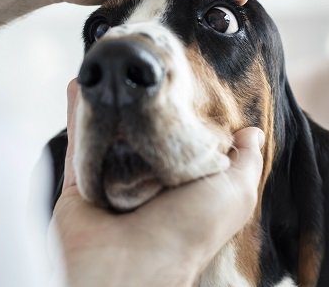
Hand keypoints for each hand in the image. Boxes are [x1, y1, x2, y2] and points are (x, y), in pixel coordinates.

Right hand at [51, 80, 264, 286]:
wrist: (130, 263)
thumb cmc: (187, 231)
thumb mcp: (234, 194)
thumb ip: (244, 162)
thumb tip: (252, 134)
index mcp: (185, 187)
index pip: (186, 142)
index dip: (187, 112)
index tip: (183, 76)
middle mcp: (147, 183)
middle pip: (143, 134)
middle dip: (142, 102)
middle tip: (141, 66)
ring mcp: (111, 181)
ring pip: (108, 131)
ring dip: (107, 101)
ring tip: (110, 67)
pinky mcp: (80, 182)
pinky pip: (79, 139)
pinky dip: (76, 111)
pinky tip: (79, 84)